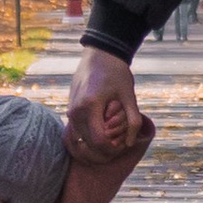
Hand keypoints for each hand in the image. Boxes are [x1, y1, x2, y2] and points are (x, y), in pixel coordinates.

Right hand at [66, 46, 141, 163]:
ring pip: (80, 140)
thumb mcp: (129, 95)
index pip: (98, 141)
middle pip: (88, 144)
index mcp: (90, 106)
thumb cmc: (116, 72)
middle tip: (119, 142)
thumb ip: (132, 120)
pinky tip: (102, 131)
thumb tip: (130, 143)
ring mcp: (70, 110)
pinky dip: (88, 137)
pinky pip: (77, 132)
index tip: (123, 144)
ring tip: (111, 137)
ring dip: (95, 145)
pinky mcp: (70, 109)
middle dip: (104, 149)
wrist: (100, 54)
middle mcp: (76, 110)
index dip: (112, 148)